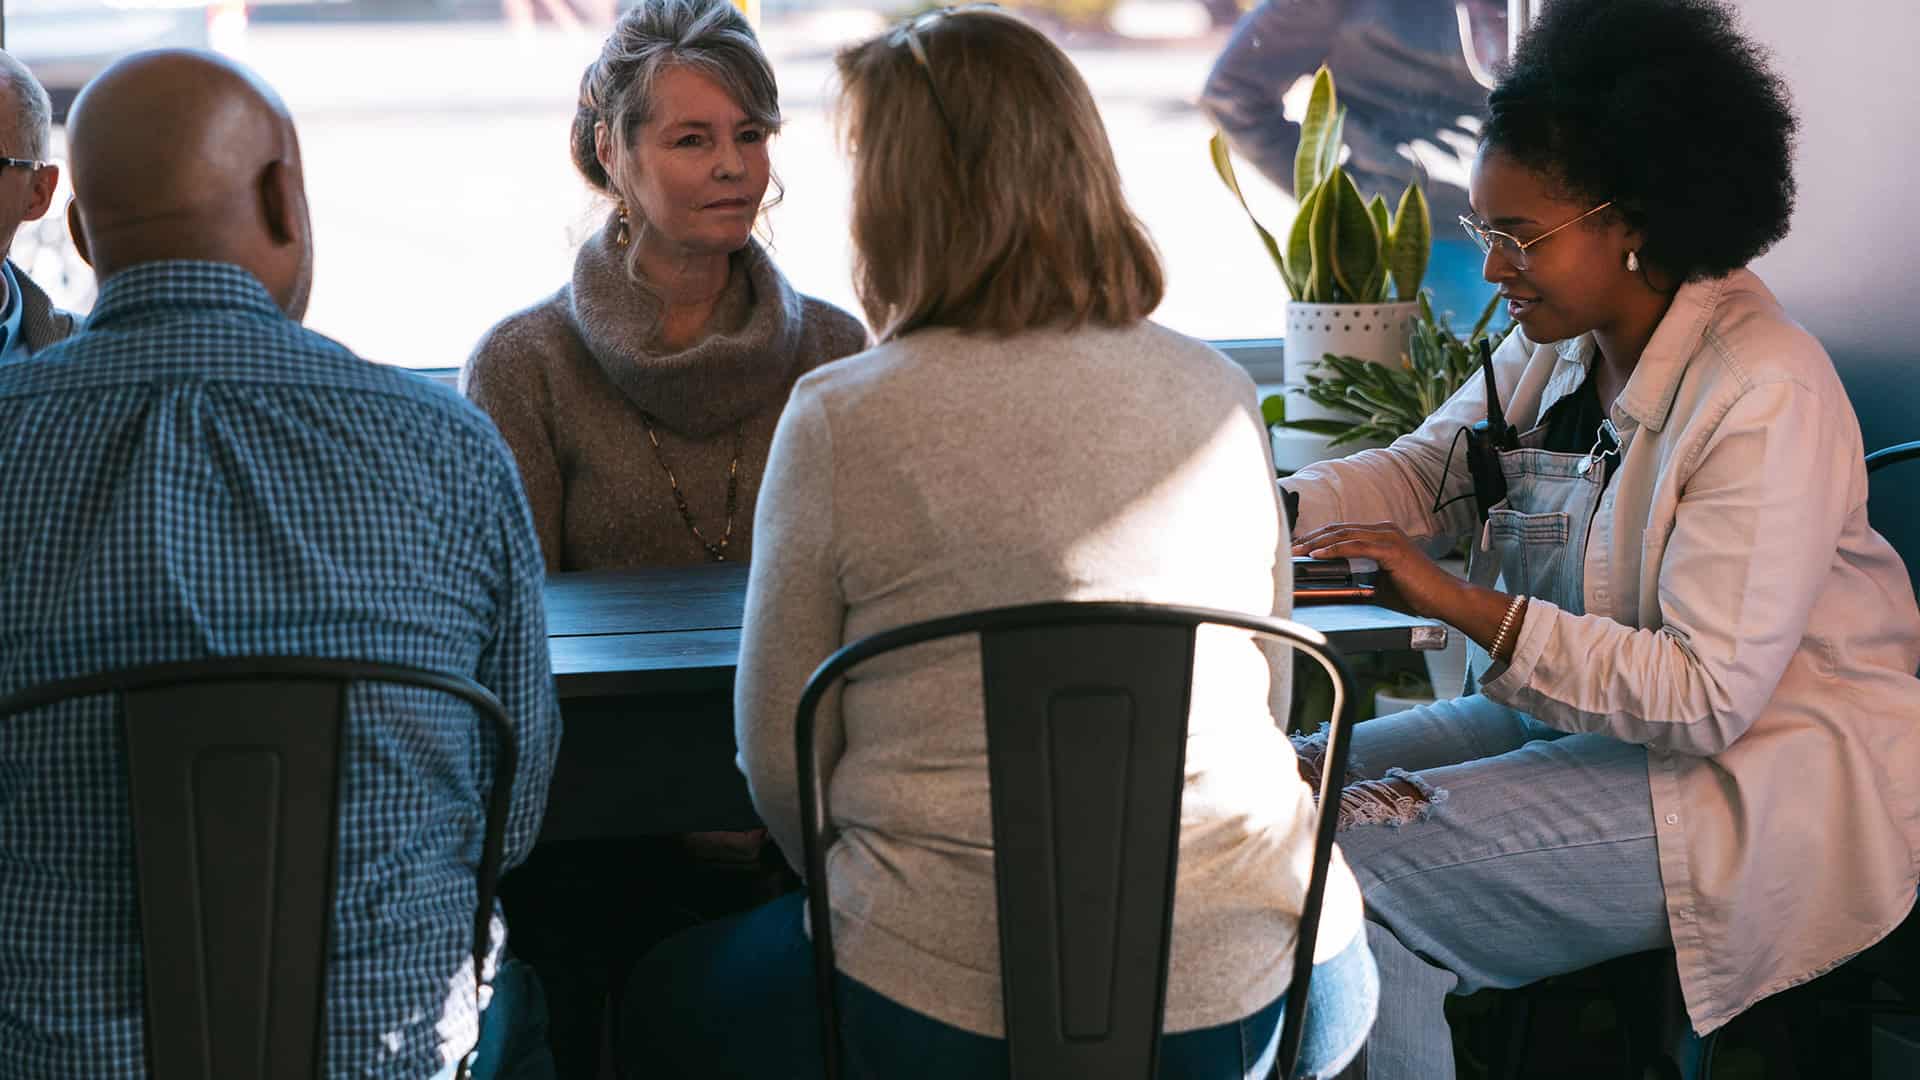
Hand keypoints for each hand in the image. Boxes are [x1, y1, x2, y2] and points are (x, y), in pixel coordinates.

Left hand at [1293, 521, 1464, 619]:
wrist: (1444, 598)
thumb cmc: (1416, 593)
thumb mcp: (1380, 583)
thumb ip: (1360, 577)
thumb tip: (1338, 584)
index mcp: (1381, 535)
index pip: (1342, 531)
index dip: (1317, 538)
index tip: (1297, 548)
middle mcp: (1384, 530)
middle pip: (1338, 529)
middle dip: (1310, 538)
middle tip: (1289, 547)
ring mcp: (1388, 537)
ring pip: (1343, 534)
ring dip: (1316, 543)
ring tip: (1296, 551)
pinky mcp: (1391, 549)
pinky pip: (1355, 546)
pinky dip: (1333, 550)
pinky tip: (1316, 555)